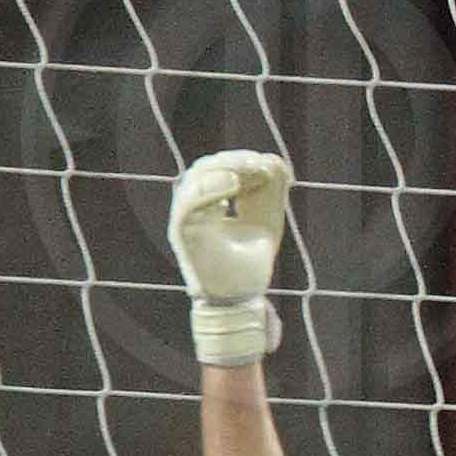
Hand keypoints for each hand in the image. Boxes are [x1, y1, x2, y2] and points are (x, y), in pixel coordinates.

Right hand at [170, 148, 294, 365]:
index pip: (220, 167)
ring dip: (225, 168)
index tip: (267, 165)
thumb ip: (271, 189)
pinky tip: (234, 184)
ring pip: (194, 180)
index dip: (242, 160)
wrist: (240, 297)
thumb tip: (272, 158)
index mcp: (211, 201)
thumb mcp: (267, 219)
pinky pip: (188, 205)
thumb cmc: (250, 263)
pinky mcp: (183, 234)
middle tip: (261, 165)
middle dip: (235, 161)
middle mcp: (194, 207)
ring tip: (251, 170)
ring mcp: (186, 219)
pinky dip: (209, 189)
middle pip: (205, 168)